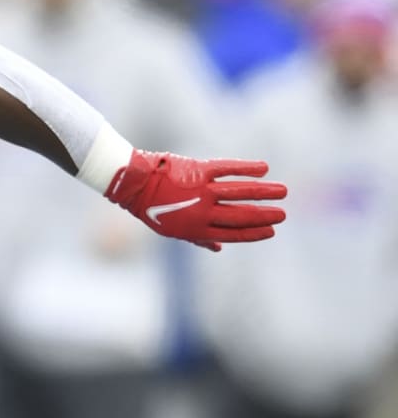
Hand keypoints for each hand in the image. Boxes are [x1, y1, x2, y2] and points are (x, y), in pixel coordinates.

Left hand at [104, 150, 286, 251]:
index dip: (254, 233)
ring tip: (283, 191)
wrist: (133, 184)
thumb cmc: (153, 207)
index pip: (232, 234)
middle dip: (264, 215)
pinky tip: (264, 169)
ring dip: (263, 192)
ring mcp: (201, 190)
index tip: (272, 231)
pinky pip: (228, 169)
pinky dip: (247, 168)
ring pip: (240, 191)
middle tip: (282, 214)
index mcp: (196, 229)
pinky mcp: (199, 169)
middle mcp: (202, 210)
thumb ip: (197, 237)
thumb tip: (218, 249)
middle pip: (240, 215)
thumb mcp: (172, 229)